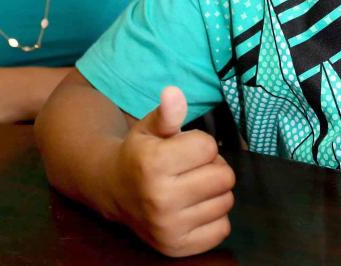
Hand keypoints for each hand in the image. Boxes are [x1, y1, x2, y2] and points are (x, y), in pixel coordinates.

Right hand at [107, 86, 234, 256]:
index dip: (199, 143)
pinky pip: (222, 228)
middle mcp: (161, 199)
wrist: (114, 191)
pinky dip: (214, 217)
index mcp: (153, 164)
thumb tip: (174, 92)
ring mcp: (170, 228)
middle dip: (212, 167)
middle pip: (224, 176)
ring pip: (226, 201)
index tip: (182, 149)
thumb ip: (167, 112)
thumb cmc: (139, 155)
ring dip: (214, 192)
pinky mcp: (178, 247)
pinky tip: (193, 208)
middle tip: (191, 169)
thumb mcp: (149, 128)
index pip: (208, 146)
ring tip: (191, 187)